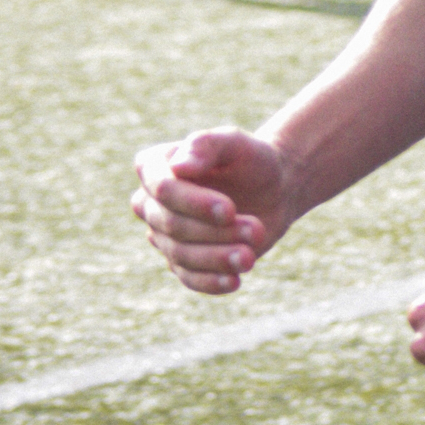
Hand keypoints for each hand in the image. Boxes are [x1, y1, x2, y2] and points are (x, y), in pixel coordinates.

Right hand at [131, 127, 294, 295]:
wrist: (274, 189)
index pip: (162, 189)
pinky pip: (189, 278)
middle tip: (257, 230)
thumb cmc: (251, 159)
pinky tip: (235, 281)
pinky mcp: (183, 261)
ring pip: (181, 255)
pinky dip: (211, 282)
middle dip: (215, 231)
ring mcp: (163, 235)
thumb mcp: (235, 142)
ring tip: (250, 256)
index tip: (230, 210)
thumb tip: (178, 166)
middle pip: (172, 225)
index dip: (194, 203)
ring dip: (218, 257)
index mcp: (154, 165)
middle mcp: (150, 202)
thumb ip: (207, 145)